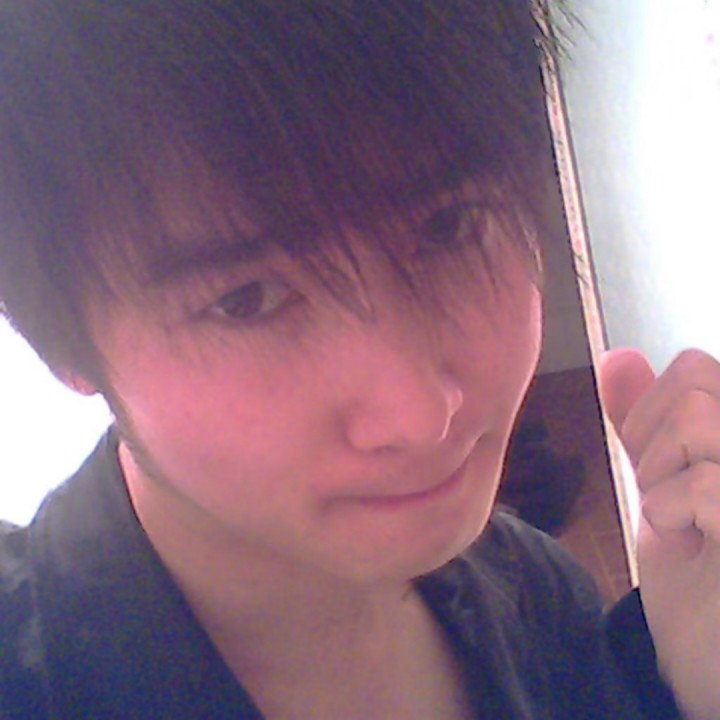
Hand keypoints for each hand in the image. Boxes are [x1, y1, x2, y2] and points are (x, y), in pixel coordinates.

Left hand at [599, 348, 719, 719]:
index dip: (650, 417)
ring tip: (687, 528)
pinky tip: (693, 549)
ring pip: (693, 418)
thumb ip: (646, 422)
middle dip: (654, 444)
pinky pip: (705, 481)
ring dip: (662, 482)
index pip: (693, 367)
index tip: (660, 475)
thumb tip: (617, 356)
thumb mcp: (664, 485)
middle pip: (692, 380)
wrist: (710, 668)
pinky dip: (673, 514)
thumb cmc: (696, 576)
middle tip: (673, 503)